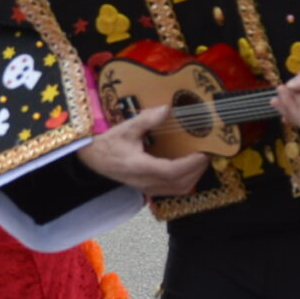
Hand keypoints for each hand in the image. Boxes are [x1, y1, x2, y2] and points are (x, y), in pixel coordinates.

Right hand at [76, 102, 210, 196]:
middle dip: (197, 170)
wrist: (92, 159)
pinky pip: (172, 190)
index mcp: (140, 167)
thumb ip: (147, 120)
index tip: (203, 152)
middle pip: (180, 184)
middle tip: (207, 154)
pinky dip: (185, 181)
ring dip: (193, 177)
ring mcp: (147, 188)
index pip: (172, 171)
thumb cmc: (108, 144)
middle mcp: (145, 182)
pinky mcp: (147, 189)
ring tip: (200, 160)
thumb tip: (167, 108)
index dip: (191, 164)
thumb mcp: (126, 128)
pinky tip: (187, 168)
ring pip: (178, 190)